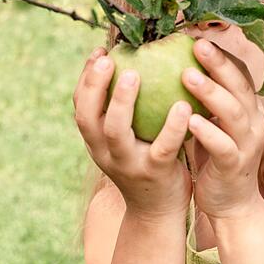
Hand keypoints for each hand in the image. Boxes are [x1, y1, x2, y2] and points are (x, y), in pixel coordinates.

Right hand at [72, 47, 192, 219]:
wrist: (158, 210)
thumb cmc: (145, 160)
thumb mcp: (126, 138)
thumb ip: (124, 109)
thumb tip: (133, 60)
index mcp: (96, 141)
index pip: (80, 107)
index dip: (85, 79)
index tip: (99, 52)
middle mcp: (105, 152)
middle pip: (88, 117)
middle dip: (93, 86)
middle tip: (107, 59)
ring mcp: (127, 164)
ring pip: (116, 132)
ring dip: (122, 102)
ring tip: (134, 74)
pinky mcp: (155, 174)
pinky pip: (162, 148)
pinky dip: (171, 126)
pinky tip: (183, 104)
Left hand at [182, 38, 263, 220]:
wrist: (231, 203)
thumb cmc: (215, 153)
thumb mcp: (213, 119)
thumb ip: (202, 94)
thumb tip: (174, 59)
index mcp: (247, 106)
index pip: (239, 72)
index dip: (222, 53)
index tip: (197, 34)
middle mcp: (252, 120)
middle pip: (240, 86)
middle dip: (219, 63)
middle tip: (196, 44)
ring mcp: (247, 143)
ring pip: (234, 113)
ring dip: (211, 93)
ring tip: (187, 75)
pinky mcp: (235, 166)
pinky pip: (223, 147)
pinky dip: (208, 132)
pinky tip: (190, 120)